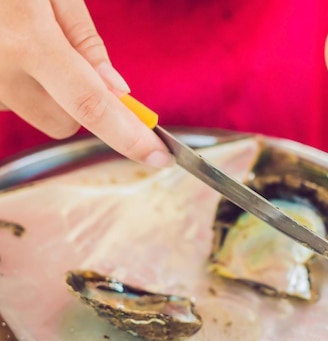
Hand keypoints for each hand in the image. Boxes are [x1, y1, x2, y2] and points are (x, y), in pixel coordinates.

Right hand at [0, 0, 171, 166]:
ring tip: (26, 41)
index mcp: (26, 40)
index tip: (156, 156)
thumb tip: (115, 90)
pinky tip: (7, 47)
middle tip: (73, 65)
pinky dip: (18, 83)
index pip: (90, 104)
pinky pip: (8, 100)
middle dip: (81, 106)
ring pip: (34, 113)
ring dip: (45, 92)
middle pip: (63, 123)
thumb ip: (84, 41)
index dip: (128, 135)